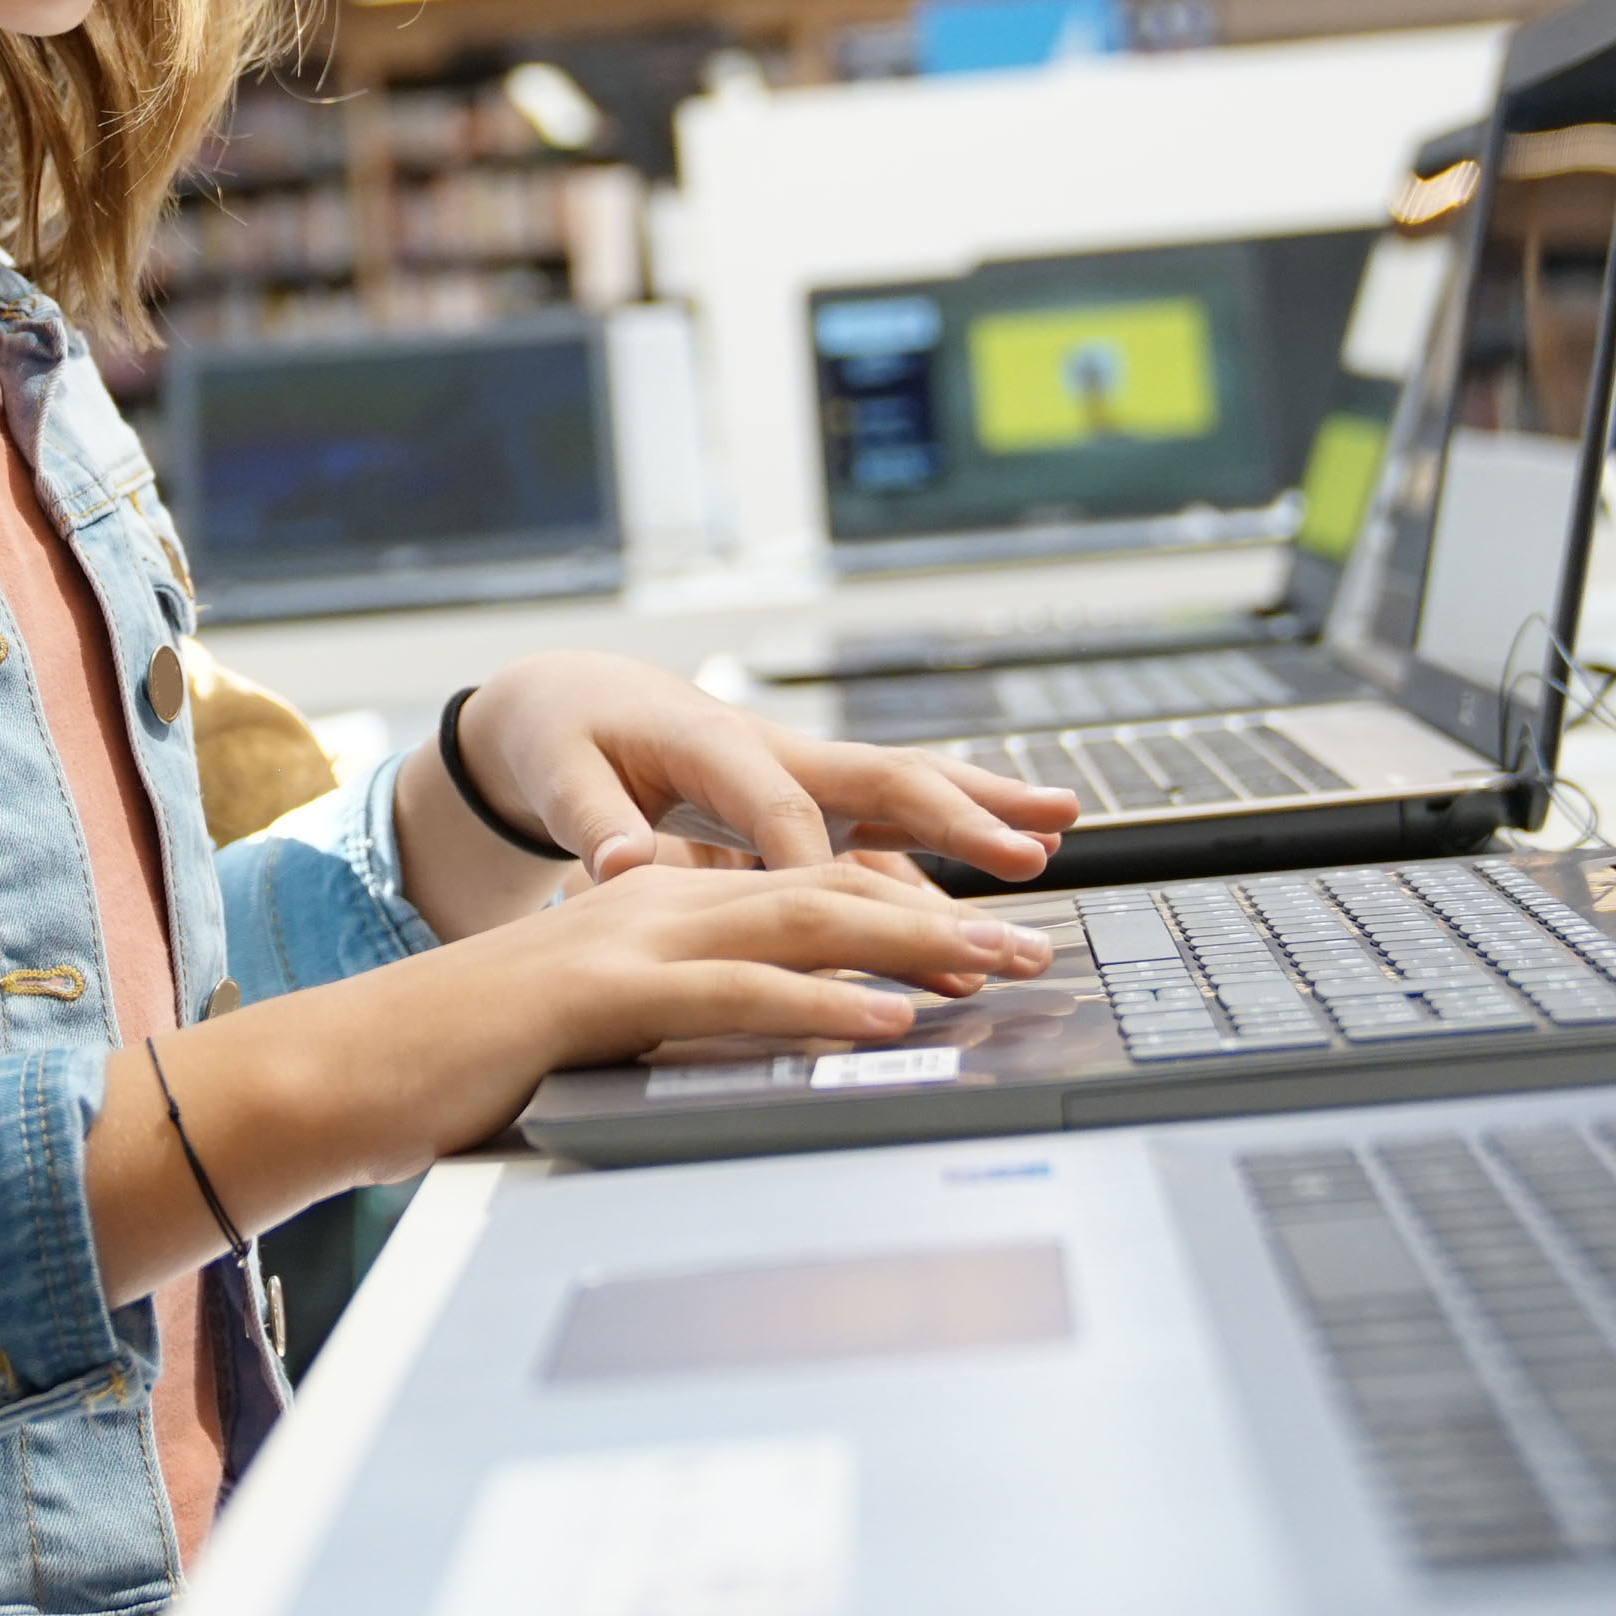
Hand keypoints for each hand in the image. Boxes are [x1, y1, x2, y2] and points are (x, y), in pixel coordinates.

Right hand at [88, 863, 1056, 1295]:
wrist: (333, 1075)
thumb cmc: (447, 1076)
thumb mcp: (581, 1040)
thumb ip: (663, 1033)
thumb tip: (749, 1064)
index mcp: (642, 903)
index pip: (798, 890)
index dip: (902, 908)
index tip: (988, 934)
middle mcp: (643, 900)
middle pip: (822, 890)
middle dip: (940, 916)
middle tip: (1039, 940)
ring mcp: (619, 939)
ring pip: (797, 925)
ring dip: (911, 949)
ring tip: (998, 967)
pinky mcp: (593, 994)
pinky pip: (730, 994)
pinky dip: (819, 1004)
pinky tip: (886, 1024)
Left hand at [401, 649, 1074, 940]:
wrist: (576, 697)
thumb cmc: (563, 738)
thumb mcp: (556, 775)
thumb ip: (592, 825)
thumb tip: (620, 868)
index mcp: (708, 743)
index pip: (776, 808)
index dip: (813, 861)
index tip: (850, 918)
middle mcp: (772, 747)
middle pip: (876, 778)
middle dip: (953, 816)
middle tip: (1024, 848)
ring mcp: (802, 768)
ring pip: (904, 786)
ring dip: (982, 807)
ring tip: (1059, 827)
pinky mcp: (812, 789)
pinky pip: (891, 813)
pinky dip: (950, 836)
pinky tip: (1017, 852)